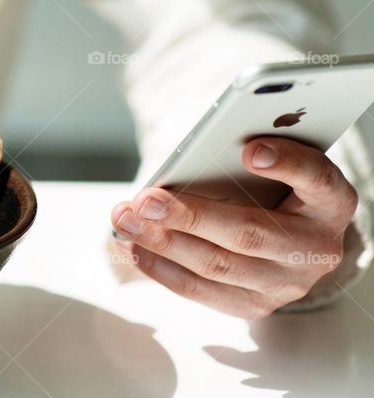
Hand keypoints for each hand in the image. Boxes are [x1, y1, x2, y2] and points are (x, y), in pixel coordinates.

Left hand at [111, 137, 357, 318]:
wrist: (295, 238)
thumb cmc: (278, 188)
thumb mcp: (280, 164)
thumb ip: (252, 155)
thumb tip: (192, 160)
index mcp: (331, 201)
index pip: (317, 178)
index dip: (286, 163)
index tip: (250, 151)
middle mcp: (316, 247)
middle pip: (248, 233)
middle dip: (189, 216)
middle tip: (145, 199)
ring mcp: (287, 283)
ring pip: (216, 266)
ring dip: (161, 242)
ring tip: (124, 219)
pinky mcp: (256, 305)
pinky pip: (201, 290)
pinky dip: (161, 268)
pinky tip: (133, 247)